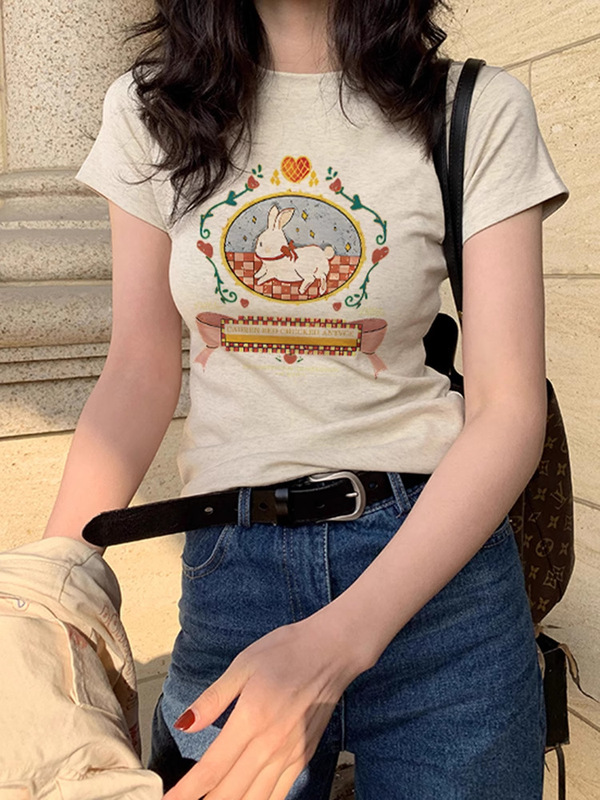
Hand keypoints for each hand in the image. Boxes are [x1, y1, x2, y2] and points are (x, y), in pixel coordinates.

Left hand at [162, 612, 368, 799]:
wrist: (332, 650)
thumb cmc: (285, 651)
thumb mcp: (243, 664)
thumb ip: (214, 699)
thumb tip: (184, 724)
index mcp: (250, 720)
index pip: (211, 769)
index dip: (185, 792)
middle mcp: (270, 745)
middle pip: (230, 793)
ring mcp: (290, 755)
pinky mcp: (304, 757)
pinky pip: (279, 795)